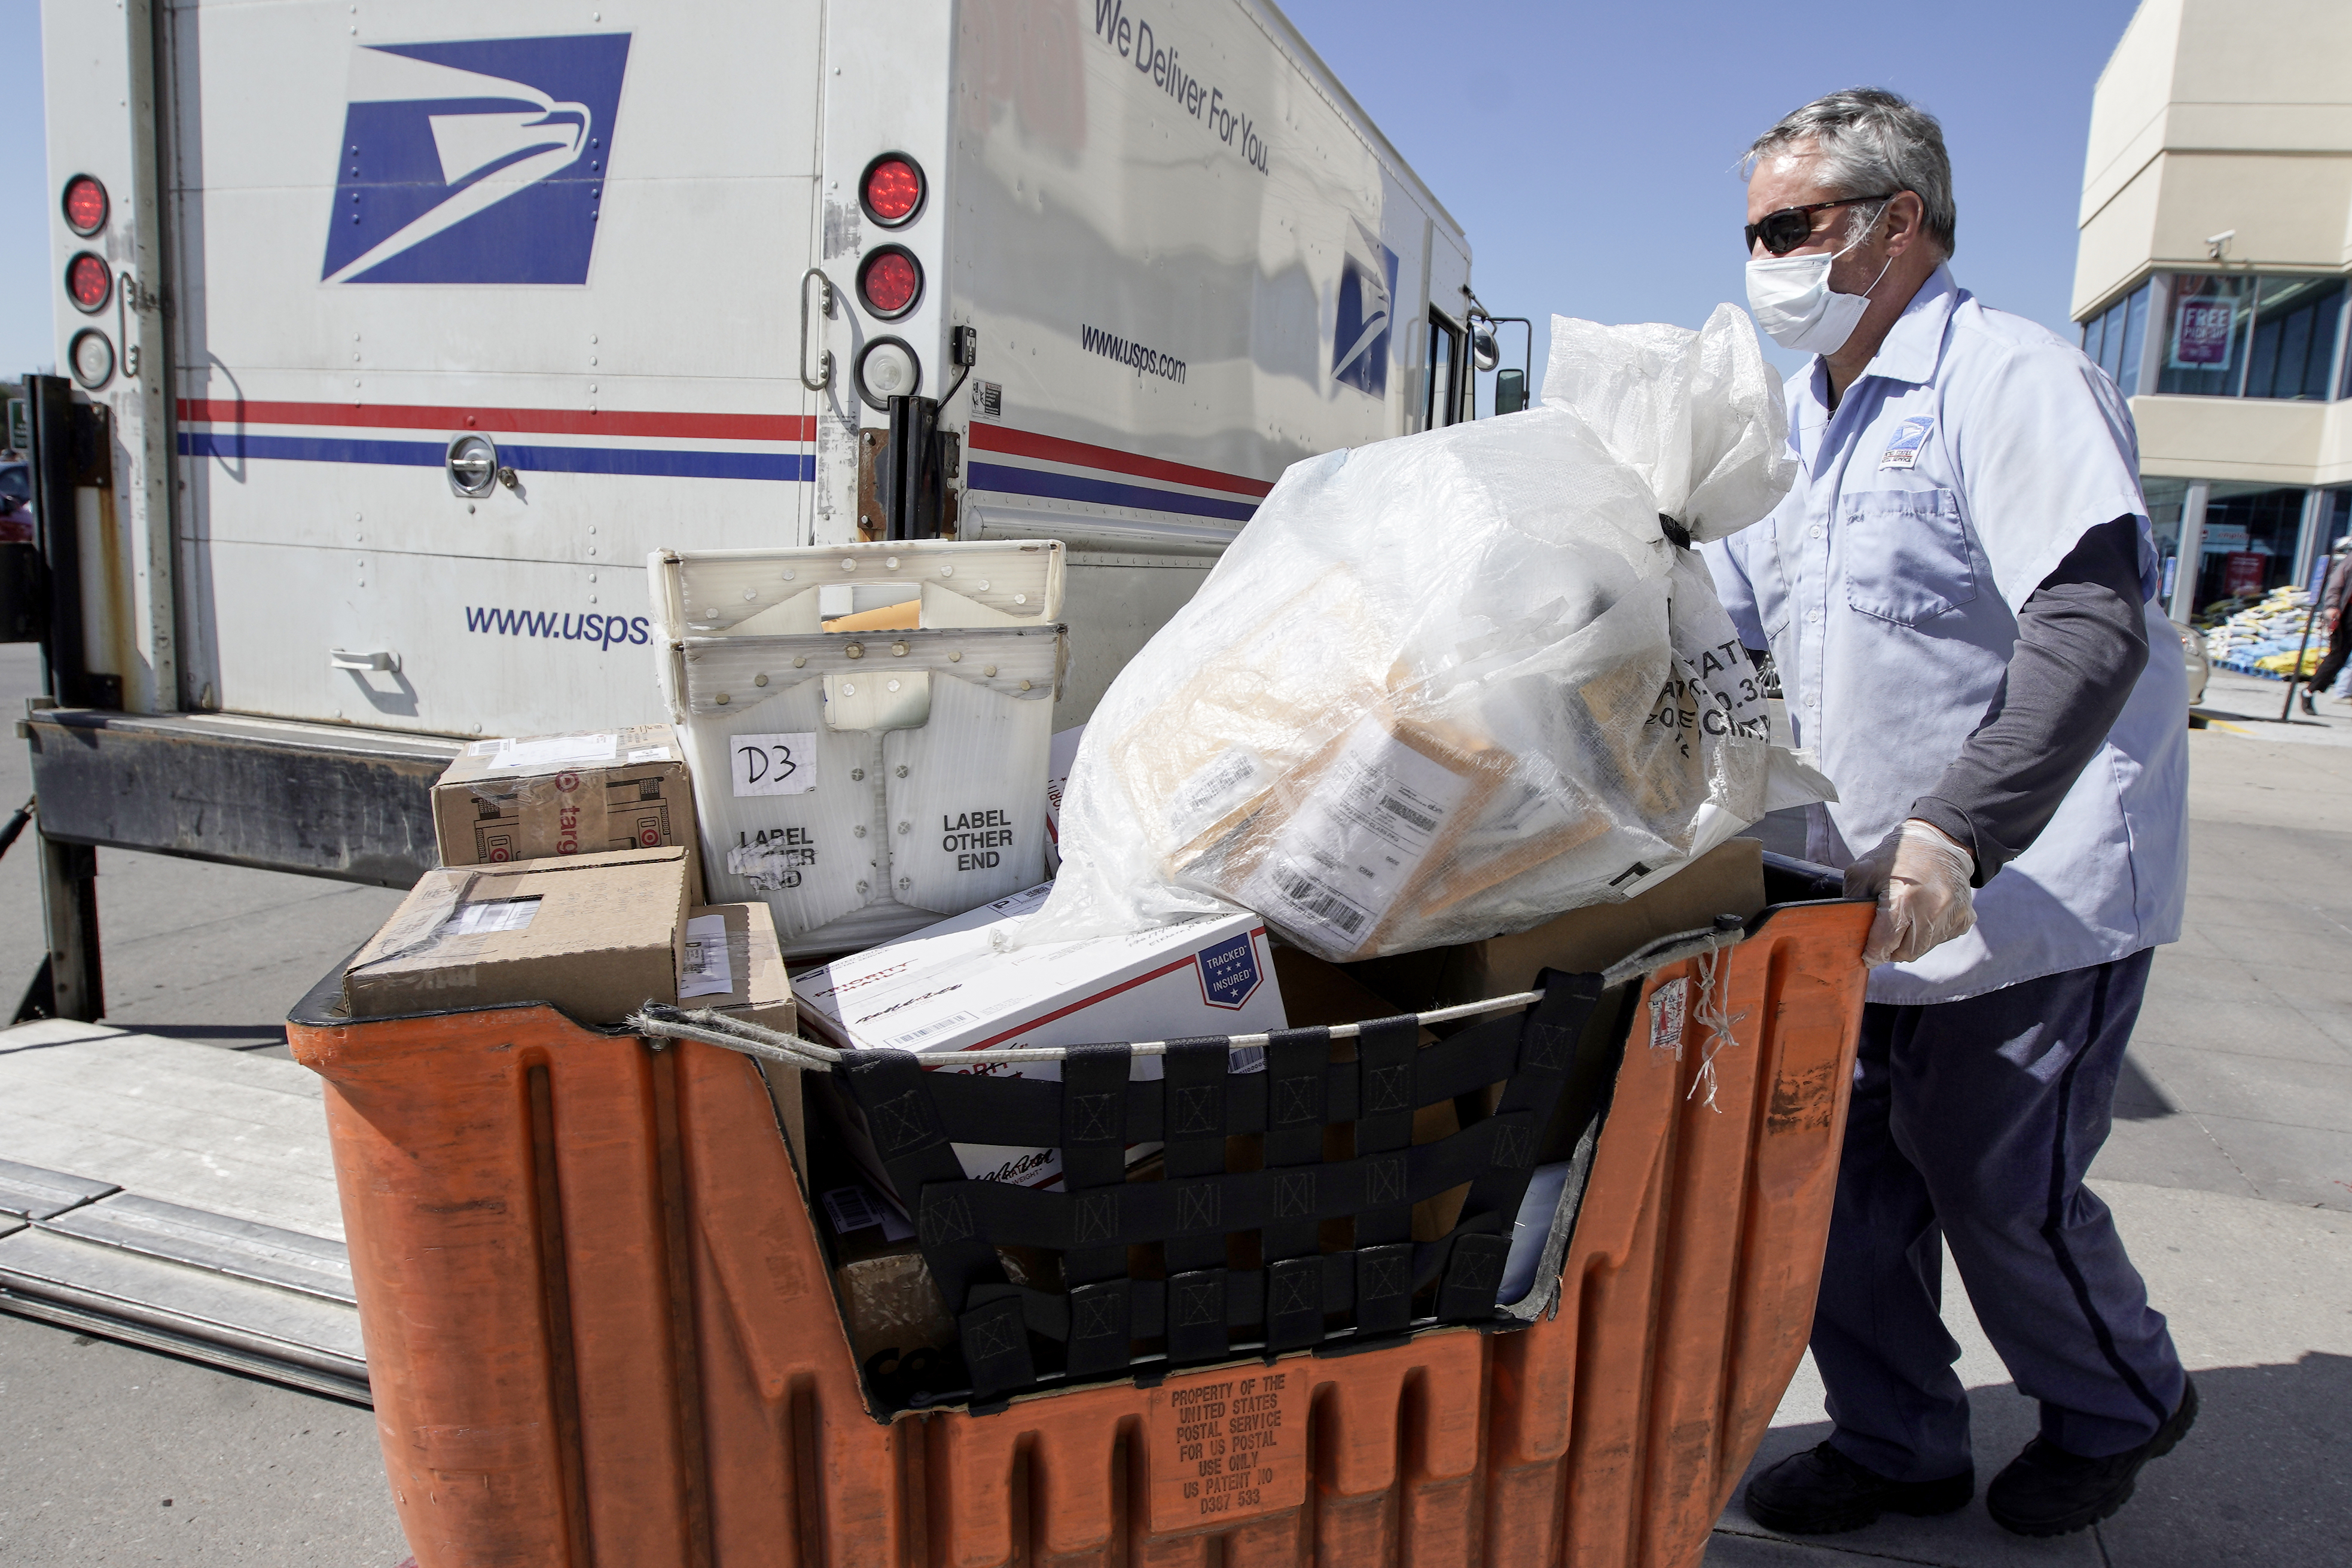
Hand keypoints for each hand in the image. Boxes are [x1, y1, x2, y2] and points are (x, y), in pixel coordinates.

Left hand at [1843, 818, 1976, 965]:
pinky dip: (1929, 935)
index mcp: (1904, 898)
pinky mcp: (1965, 918)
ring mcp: (1952, 914)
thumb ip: (1852, 901)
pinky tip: (1922, 915)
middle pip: (1906, 952)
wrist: (1939, 842)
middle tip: (1883, 940)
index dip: (1873, 954)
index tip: (1868, 957)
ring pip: (1924, 948)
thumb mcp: (1864, 871)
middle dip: (1891, 950)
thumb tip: (1849, 931)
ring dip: (1910, 943)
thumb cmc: (1897, 857)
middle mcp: (1932, 909)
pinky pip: (1941, 939)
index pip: (1885, 943)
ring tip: (1903, 923)